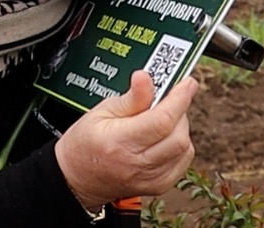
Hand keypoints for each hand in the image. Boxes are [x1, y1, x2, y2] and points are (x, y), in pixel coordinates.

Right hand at [54, 70, 198, 209]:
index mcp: (120, 142)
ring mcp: (149, 178)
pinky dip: (181, 146)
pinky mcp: (158, 186)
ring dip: (181, 128)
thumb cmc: (85, 143)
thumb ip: (130, 97)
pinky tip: (165, 138)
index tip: (187, 84)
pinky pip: (182, 162)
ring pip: (184, 149)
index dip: (179, 98)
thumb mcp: (101, 111)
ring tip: (162, 119)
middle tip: (168, 100)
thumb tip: (145, 78)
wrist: (77, 177)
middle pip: (177, 135)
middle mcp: (137, 164)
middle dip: (180, 111)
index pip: (161, 120)